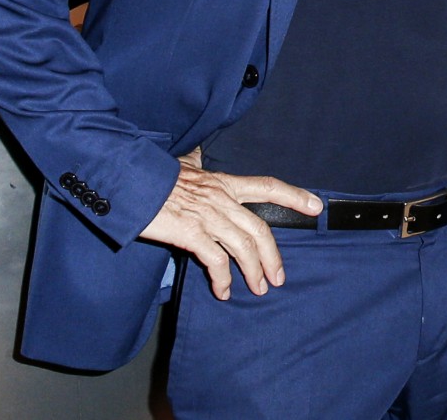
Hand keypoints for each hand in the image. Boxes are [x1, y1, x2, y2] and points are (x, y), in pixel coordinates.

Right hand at [137, 154, 322, 299]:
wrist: (130, 181)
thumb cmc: (154, 174)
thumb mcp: (183, 165)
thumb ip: (196, 164)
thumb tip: (198, 155)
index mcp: (224, 183)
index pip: (268, 186)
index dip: (294, 196)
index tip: (316, 206)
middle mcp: (222, 199)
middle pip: (260, 229)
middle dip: (273, 256)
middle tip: (279, 277)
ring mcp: (207, 216)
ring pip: (243, 247)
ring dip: (254, 272)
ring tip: (259, 289)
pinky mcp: (190, 233)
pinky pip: (215, 260)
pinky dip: (223, 278)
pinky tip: (224, 290)